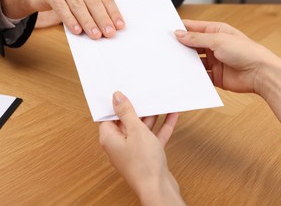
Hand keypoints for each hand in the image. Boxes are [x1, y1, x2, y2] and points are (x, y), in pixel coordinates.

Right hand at [2, 0, 124, 38]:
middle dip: (102, 18)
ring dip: (88, 22)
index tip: (119, 27)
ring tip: (95, 35)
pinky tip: (76, 30)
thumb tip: (105, 28)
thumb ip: (92, 9)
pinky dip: (70, 20)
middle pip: (92, 1)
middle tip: (109, 33)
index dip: (113, 12)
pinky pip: (61, 7)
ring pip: (78, 4)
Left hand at [99, 91, 183, 205]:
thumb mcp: (136, 131)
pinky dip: (161, 127)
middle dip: (137, 108)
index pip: (109, 116)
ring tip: (160, 101)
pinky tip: (171, 116)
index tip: (124, 92)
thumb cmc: (143, 164)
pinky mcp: (146, 155)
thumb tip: (116, 97)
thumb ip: (126, 112)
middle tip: (144, 93)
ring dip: (152, 116)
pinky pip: (152, 137)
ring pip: (141, 128)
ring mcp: (133, 150)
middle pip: (126, 121)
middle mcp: (119, 144)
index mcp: (109, 138)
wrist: (158, 189)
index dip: (116, 104)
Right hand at [175, 19, 276, 93]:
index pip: (194, 28)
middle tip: (166, 48)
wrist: (260, 74)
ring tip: (174, 62)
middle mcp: (214, 45)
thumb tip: (179, 34)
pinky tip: (185, 75)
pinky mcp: (214, 75)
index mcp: (216, 32)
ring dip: (186, 61)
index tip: (167, 31)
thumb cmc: (246, 52)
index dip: (180, 28)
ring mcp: (214, 60)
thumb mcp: (218, 40)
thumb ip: (196, 38)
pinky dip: (192, 75)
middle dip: (181, 46)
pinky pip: (199, 75)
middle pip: (192, 44)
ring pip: (194, 60)